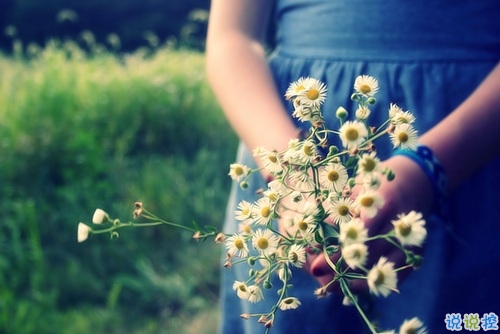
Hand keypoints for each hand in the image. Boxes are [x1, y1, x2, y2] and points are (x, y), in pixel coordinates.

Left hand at [308, 154, 434, 292]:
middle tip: (319, 277)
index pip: (355, 235)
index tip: (314, 264)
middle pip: (366, 255)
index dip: (333, 252)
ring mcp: (410, 243)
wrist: (413, 185)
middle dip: (340, 269)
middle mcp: (399, 225)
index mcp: (383, 203)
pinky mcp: (415, 256)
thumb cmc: (373, 188)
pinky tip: (352, 286)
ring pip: (379, 270)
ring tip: (331, 286)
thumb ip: (335, 218)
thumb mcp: (354, 194)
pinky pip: (392, 277)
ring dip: (353, 281)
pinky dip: (371, 284)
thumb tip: (312, 245)